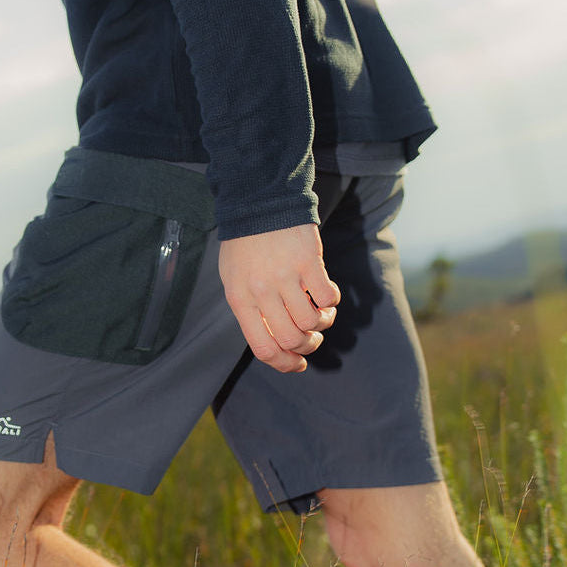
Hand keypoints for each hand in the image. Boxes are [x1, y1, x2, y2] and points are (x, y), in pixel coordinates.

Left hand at [218, 224, 339, 372]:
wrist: (258, 202)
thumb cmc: (245, 245)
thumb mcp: (234, 279)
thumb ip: (250, 310)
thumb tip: (276, 342)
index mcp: (240, 299)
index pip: (263, 348)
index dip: (285, 364)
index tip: (299, 364)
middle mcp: (261, 291)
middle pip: (291, 339)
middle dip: (308, 346)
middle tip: (313, 339)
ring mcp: (285, 276)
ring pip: (311, 322)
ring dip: (322, 324)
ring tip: (321, 314)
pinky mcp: (308, 261)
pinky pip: (327, 297)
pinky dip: (331, 302)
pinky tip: (326, 295)